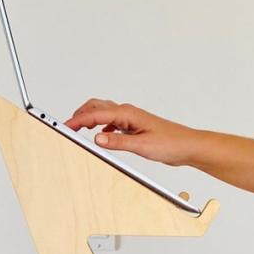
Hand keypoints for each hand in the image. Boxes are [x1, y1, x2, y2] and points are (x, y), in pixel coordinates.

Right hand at [65, 98, 199, 166]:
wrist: (188, 146)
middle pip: (97, 107)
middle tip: (67, 126)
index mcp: (128, 114)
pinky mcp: (134, 127)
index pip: (96, 114)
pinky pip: (112, 122)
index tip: (65, 126)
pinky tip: (100, 136)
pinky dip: (100, 126)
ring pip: (103, 113)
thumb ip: (118, 142)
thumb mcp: (142, 145)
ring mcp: (130, 119)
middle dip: (80, 114)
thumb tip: (97, 138)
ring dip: (89, 118)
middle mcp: (128, 113)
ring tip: (77, 129)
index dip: (78, 120)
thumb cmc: (171, 143)